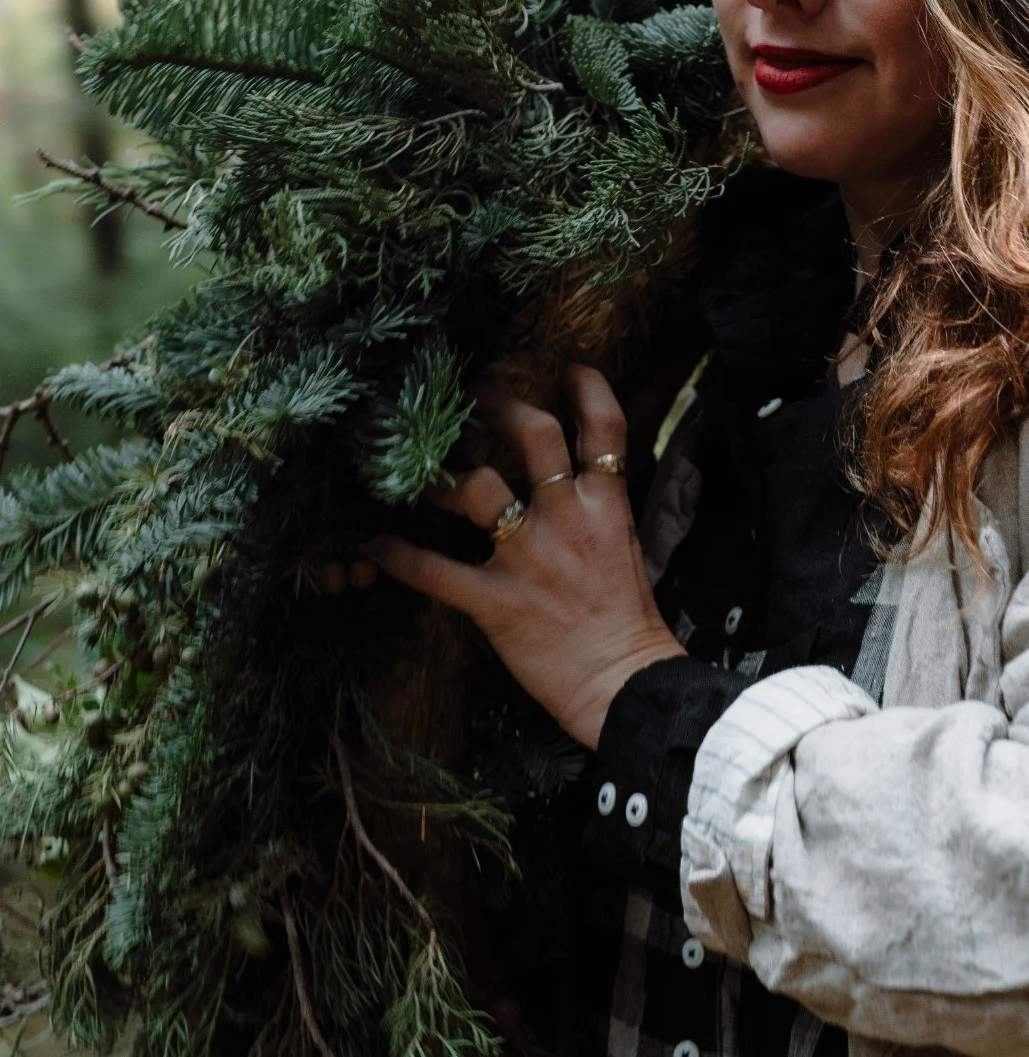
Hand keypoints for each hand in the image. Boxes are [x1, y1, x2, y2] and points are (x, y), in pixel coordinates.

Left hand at [370, 365, 684, 749]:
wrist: (628, 687)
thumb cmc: (629, 627)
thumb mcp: (626, 554)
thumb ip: (597, 517)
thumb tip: (576, 491)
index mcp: (605, 508)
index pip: (604, 428)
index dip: (587, 389)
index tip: (568, 369)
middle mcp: (566, 520)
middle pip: (533, 435)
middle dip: (499, 406)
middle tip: (473, 395)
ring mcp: (528, 558)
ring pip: (476, 489)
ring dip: (441, 474)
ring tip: (417, 465)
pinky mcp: (496, 602)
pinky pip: (433, 570)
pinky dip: (398, 555)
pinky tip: (372, 543)